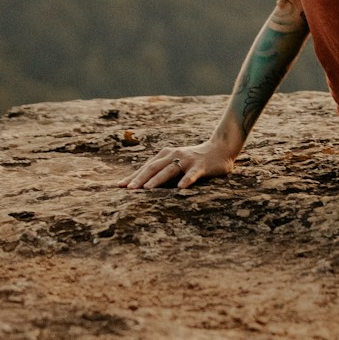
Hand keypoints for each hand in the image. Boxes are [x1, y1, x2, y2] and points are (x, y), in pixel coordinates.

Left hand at [119, 140, 235, 189]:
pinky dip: (186, 180)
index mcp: (165, 155)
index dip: (133, 176)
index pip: (146, 167)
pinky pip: (192, 174)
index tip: (119, 186)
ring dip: (157, 180)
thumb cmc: (193, 161)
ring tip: (147, 189)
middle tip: (128, 189)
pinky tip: (181, 188)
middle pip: (153, 167)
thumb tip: (140, 184)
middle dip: (139, 178)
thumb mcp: (175, 164)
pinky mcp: (200, 166)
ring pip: (169, 170)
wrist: (219, 149)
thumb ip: (161, 171)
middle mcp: (174, 155)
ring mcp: (187, 160)